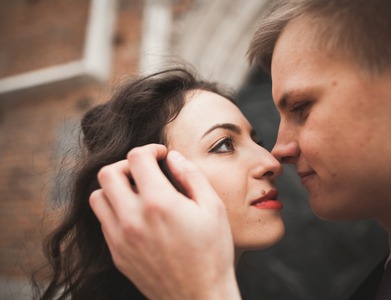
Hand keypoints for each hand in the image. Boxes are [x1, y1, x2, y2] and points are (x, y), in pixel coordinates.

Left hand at [89, 144, 240, 299]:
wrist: (199, 297)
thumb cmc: (212, 253)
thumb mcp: (213, 208)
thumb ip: (191, 175)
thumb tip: (173, 157)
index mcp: (159, 203)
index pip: (136, 158)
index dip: (150, 148)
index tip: (160, 154)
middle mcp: (133, 218)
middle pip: (108, 173)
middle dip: (127, 164)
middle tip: (145, 170)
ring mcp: (121, 238)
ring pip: (98, 197)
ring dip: (115, 187)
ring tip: (136, 191)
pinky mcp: (117, 254)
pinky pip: (103, 221)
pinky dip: (114, 209)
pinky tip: (136, 215)